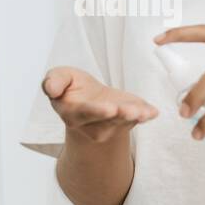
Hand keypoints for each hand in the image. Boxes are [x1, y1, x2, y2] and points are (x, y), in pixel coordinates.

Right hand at [42, 67, 158, 143]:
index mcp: (73, 113)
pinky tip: (153, 112)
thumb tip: (50, 88)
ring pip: (124, 122)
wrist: (88, 100)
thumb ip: (54, 81)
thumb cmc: (72, 87)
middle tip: (132, 111)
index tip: (109, 108)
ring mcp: (110, 127)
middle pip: (108, 121)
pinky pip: (136, 120)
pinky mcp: (125, 122)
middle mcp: (91, 125)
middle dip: (121, 115)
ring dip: (136, 116)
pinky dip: (146, 115)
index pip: (85, 113)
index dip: (97, 111)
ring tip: (144, 111)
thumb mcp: (60, 77)